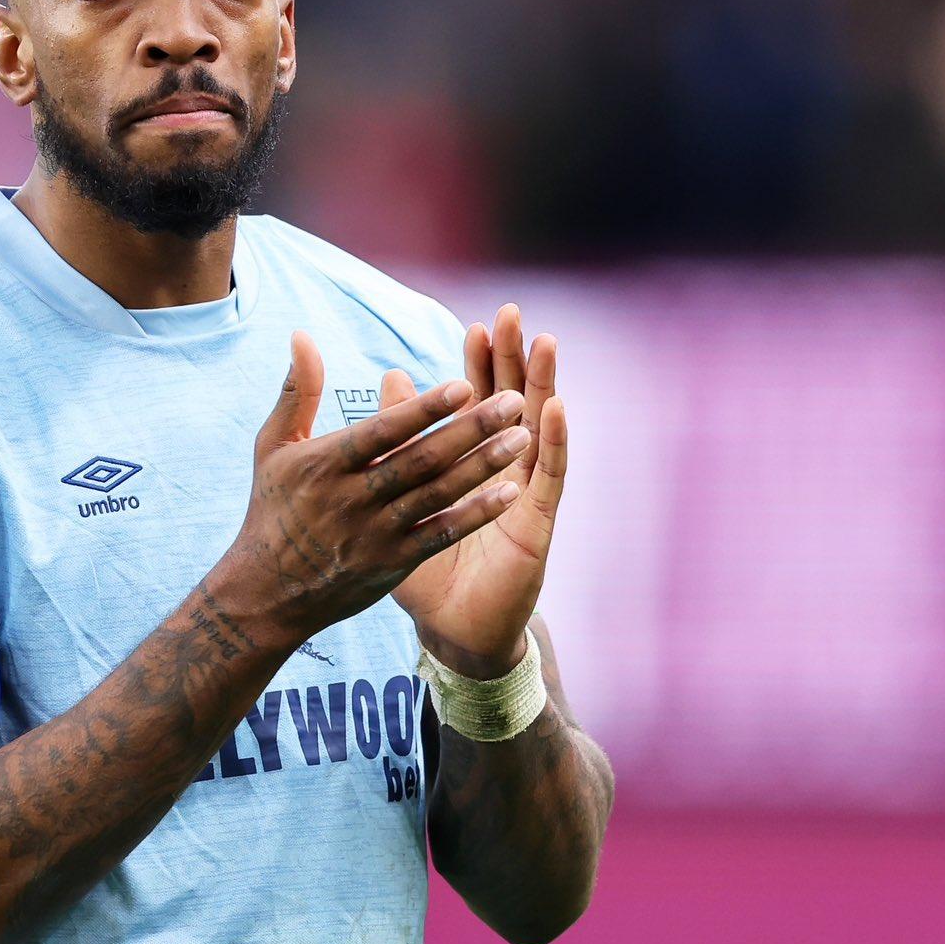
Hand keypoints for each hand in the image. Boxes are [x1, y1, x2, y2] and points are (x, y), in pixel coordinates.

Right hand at [220, 331, 533, 637]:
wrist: (265, 592)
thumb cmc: (273, 508)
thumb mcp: (274, 446)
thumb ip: (297, 391)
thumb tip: (303, 334)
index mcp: (324, 464)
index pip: (382, 431)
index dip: (423, 408)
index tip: (464, 383)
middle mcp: (352, 498)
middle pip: (420, 459)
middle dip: (471, 429)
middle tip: (515, 402)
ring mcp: (375, 534)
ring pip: (437, 494)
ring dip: (483, 465)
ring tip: (524, 438)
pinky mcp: (392, 563)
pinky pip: (440, 535)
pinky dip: (474, 513)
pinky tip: (509, 492)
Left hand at [384, 304, 567, 675]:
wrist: (452, 628)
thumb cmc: (426, 564)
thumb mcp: (402, 496)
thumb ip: (396, 437)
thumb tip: (390, 376)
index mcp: (467, 462)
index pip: (475, 402)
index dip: (477, 366)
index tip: (473, 326)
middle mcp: (502, 469)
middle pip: (510, 402)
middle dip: (512, 359)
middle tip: (512, 314)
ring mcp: (524, 493)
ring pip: (537, 429)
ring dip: (542, 385)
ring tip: (544, 343)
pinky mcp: (537, 522)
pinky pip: (549, 476)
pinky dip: (553, 440)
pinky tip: (554, 408)